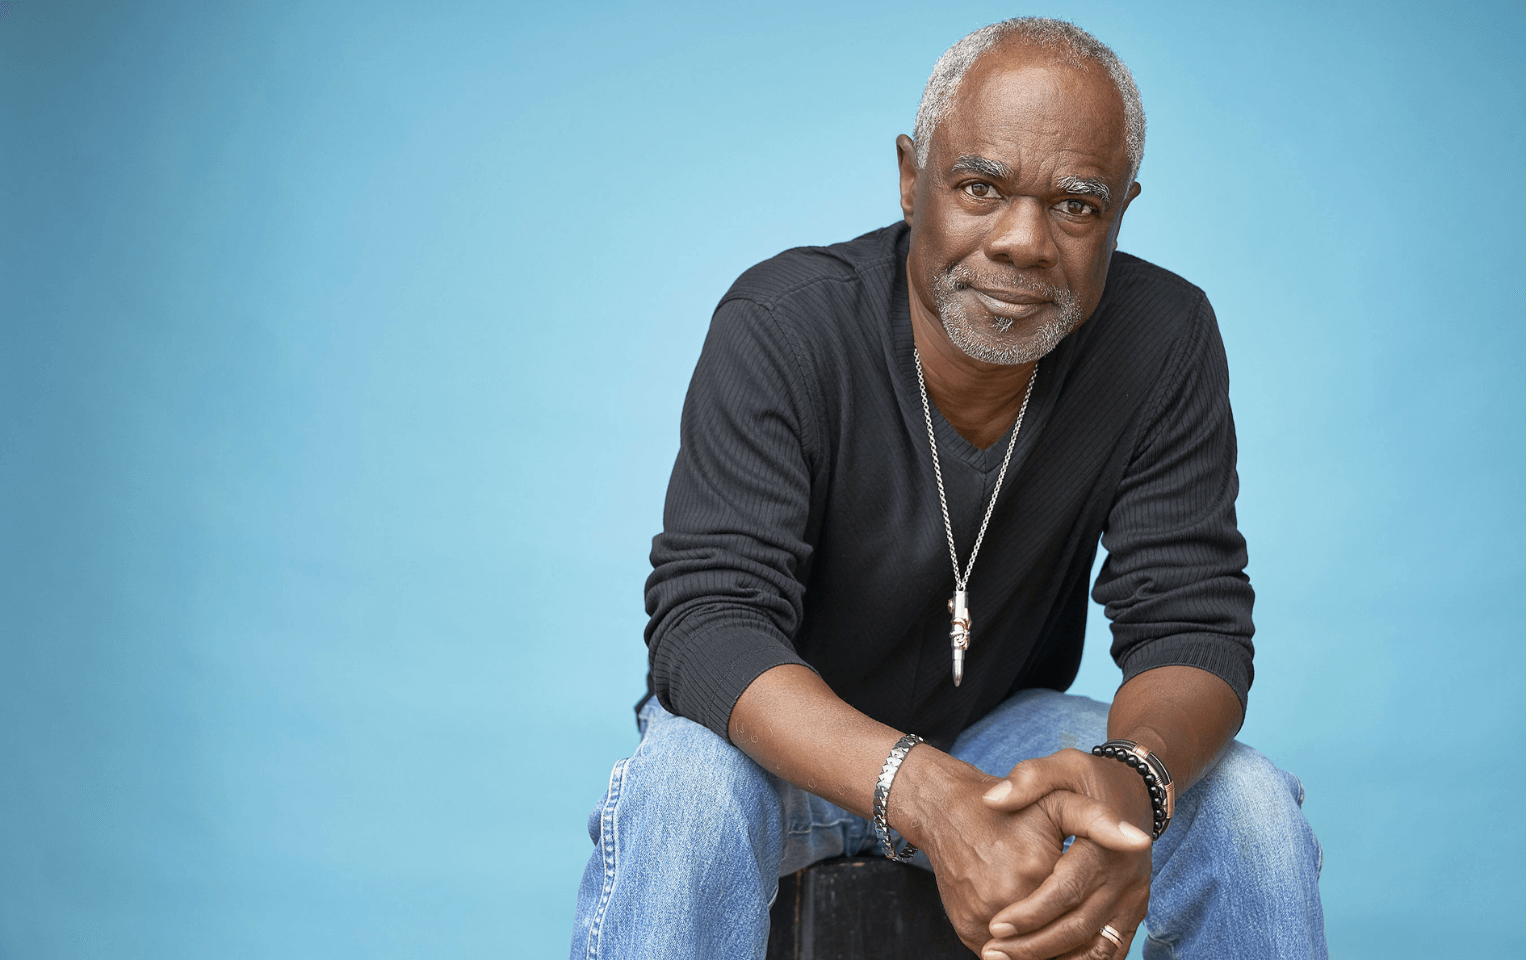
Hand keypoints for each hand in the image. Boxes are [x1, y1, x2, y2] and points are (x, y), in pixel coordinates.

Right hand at [889, 749, 1151, 954]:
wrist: (946, 811)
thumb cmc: (1010, 809)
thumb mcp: (1057, 802)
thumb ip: (1099, 822)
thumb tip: (1139, 842)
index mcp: (1036, 868)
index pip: (1079, 916)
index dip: (1095, 927)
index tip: (1103, 926)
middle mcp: (1005, 898)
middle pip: (1057, 941)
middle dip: (1073, 946)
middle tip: (1085, 939)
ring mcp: (981, 918)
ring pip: (1029, 956)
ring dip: (1051, 955)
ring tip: (1065, 945)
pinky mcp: (965, 930)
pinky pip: (1001, 957)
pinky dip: (1021, 955)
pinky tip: (1037, 943)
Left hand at [976, 750, 1156, 959]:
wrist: (1136, 790)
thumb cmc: (1091, 778)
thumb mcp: (1063, 764)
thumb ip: (1028, 779)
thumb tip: (994, 800)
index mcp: (1106, 847)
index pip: (1066, 890)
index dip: (1030, 913)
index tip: (995, 925)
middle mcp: (1126, 880)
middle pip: (1079, 927)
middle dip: (1033, 946)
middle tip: (991, 951)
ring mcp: (1133, 901)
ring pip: (1095, 948)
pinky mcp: (1134, 913)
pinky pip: (1108, 951)